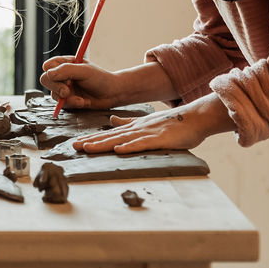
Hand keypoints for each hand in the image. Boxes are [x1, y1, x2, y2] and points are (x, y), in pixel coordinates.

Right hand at [39, 56, 122, 109]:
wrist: (112, 94)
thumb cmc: (100, 79)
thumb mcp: (84, 71)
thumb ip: (66, 70)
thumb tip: (49, 74)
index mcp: (65, 63)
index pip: (48, 66)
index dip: (52, 72)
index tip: (65, 77)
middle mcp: (63, 75)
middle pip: (46, 80)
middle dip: (57, 87)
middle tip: (67, 90)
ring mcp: (65, 88)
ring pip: (53, 94)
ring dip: (67, 98)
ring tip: (81, 99)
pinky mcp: (68, 100)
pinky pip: (62, 104)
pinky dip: (72, 104)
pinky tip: (83, 102)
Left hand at [72, 94, 233, 153]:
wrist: (195, 118)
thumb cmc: (172, 123)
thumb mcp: (145, 122)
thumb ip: (127, 122)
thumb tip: (111, 120)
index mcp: (133, 127)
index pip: (108, 134)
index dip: (92, 138)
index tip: (77, 142)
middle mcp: (136, 129)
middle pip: (110, 136)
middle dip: (91, 141)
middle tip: (74, 146)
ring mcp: (147, 133)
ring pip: (121, 139)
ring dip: (104, 144)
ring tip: (88, 148)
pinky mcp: (159, 139)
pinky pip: (143, 144)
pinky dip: (130, 147)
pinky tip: (119, 149)